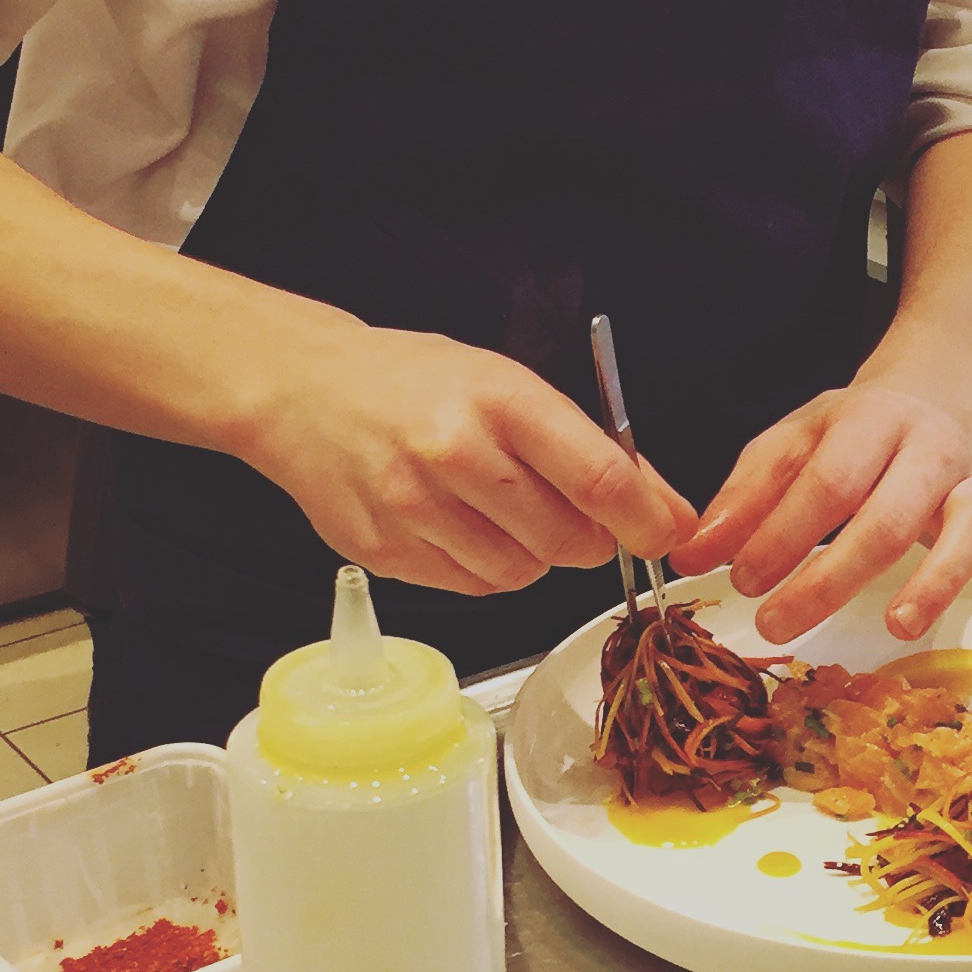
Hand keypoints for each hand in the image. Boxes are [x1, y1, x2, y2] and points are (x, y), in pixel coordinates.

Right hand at [235, 316, 691, 595]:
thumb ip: (594, 451)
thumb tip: (669, 515)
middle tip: (568, 513)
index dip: (646, 521)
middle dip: (587, 540)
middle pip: (568, 541)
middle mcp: (456, 453)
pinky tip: (457, 524)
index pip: (601, 479)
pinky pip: (472, 588)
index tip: (662, 534)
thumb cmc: (416, 383)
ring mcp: (414, 507)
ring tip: (498, 511)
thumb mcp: (511, 387)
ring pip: (521, 575)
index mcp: (501, 399)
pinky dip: (483, 568)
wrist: (302, 390)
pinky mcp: (386, 550)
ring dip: (531, 556)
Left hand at [671, 374, 971, 644]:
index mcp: (869, 423)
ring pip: (969, 529)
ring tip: (898, 624)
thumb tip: (693, 553)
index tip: (741, 577)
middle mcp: (928, 451)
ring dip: (937, 579)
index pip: (827, 480)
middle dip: (832, 574)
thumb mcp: (793, 442)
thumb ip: (744, 496)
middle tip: (778, 621)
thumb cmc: (857, 432)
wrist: (939, 391)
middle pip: (889, 514)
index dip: (783, 532)